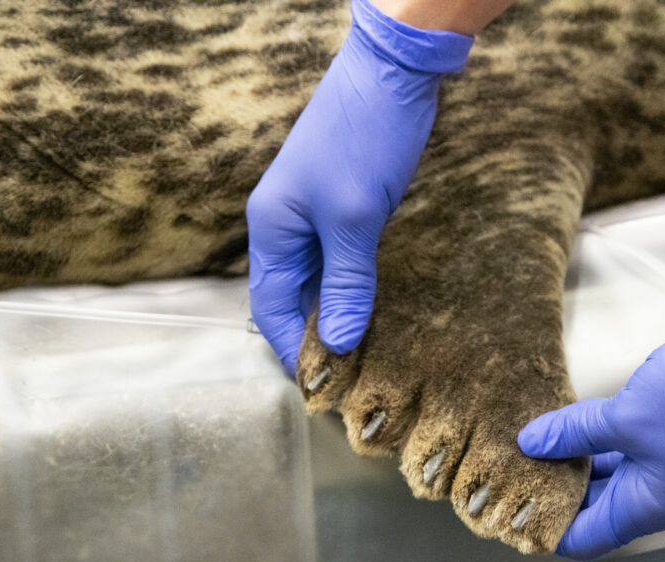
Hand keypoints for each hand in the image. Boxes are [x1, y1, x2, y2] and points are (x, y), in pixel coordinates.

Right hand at [246, 0, 471, 374]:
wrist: (394, 71)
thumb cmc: (364, 139)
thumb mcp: (355, 217)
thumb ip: (347, 282)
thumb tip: (338, 343)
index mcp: (272, 228)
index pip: (271, 307)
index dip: (292, 348)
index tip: (320, 387)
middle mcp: (285, 225)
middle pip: (291, 297)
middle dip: (314, 336)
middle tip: (347, 377)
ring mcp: (314, 214)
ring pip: (317, 280)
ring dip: (335, 312)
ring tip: (362, 352)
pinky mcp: (343, 206)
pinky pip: (339, 260)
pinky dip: (352, 286)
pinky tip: (371, 307)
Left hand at [519, 242, 664, 560]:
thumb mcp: (626, 416)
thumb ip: (574, 432)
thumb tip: (532, 443)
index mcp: (652, 506)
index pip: (588, 537)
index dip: (549, 529)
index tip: (512, 509)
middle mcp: (663, 493)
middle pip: (597, 506)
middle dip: (556, 488)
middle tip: (512, 468)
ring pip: (612, 472)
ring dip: (576, 459)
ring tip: (532, 441)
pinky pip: (627, 445)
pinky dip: (598, 437)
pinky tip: (571, 419)